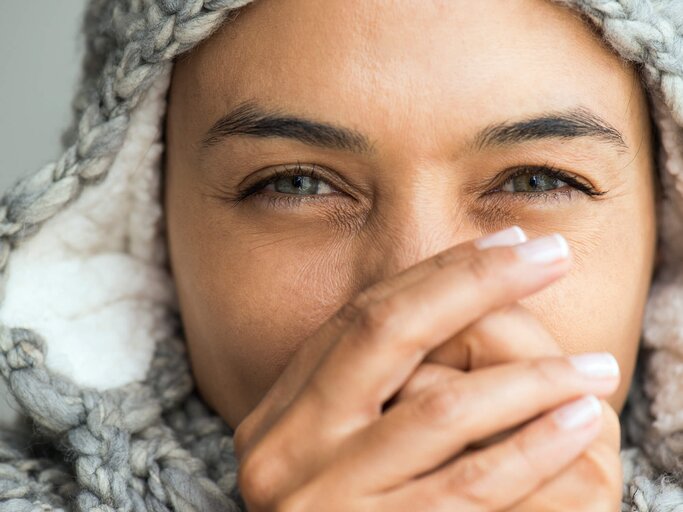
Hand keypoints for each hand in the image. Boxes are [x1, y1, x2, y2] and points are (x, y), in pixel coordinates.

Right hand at [233, 231, 617, 510]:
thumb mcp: (331, 448)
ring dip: (531, 378)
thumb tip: (448, 301)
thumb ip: (363, 389)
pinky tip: (573, 420)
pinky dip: (531, 447)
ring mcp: (326, 501)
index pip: (361, 316)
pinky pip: (470, 486)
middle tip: (546, 257)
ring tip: (593, 368)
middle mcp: (288, 450)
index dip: (437, 274)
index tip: (505, 245)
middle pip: (387, 332)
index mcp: (280, 416)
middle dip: (475, 283)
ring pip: (441, 409)